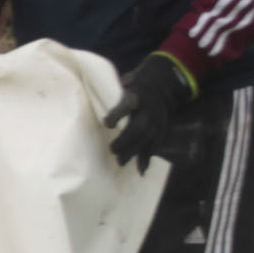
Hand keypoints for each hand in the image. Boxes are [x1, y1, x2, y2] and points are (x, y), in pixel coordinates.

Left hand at [102, 53, 195, 169]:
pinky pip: (156, 144)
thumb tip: (91, 100)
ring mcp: (157, 119)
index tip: (107, 123)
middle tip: (112, 150)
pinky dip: (148, 157)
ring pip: (147, 138)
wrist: (162, 84)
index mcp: (136, 95)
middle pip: (139, 127)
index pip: (127, 105)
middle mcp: (149, 108)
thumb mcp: (124, 83)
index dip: (117, 114)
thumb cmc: (135, 85)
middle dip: (126, 140)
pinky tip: (140, 169)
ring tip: (120, 162)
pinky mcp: (162, 128)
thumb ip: (112, 93)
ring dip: (134, 152)